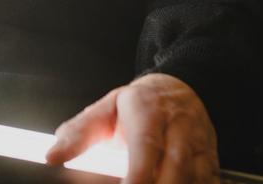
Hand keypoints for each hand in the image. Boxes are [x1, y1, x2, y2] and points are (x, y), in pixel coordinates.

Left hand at [46, 72, 218, 183]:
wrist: (180, 88)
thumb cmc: (139, 104)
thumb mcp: (104, 110)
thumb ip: (78, 134)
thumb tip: (52, 156)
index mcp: (148, 113)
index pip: (146, 148)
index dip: (138, 175)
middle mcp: (178, 128)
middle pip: (175, 169)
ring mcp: (198, 144)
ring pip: (195, 177)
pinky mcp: (211, 159)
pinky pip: (209, 181)